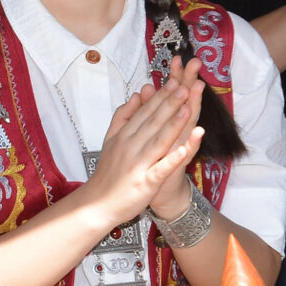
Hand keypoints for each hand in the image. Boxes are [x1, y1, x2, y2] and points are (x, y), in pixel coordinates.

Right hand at [84, 58, 204, 227]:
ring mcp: (138, 164)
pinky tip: (186, 148)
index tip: (175, 81)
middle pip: (153, 122)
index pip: (145, 112)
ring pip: (158, 140)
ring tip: (187, 107)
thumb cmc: (108, 172)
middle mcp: (130, 146)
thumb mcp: (111, 139)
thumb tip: (137, 94)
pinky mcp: (145, 183)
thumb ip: (123, 116)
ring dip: (174, 124)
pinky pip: (161, 168)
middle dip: (170, 103)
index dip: (161, 96)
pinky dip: (173, 158)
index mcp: (124, 135)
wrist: (98, 203)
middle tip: (185, 86)